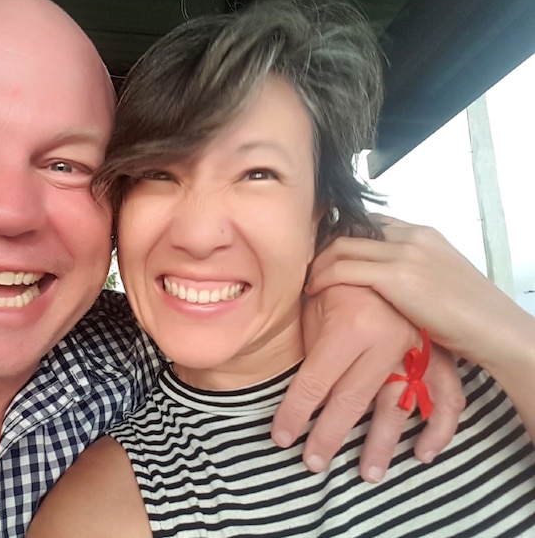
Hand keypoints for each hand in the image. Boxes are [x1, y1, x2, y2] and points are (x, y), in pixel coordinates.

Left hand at [272, 284, 463, 481]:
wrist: (385, 249)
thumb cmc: (340, 278)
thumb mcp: (316, 303)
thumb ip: (310, 345)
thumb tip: (296, 391)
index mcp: (349, 326)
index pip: (314, 383)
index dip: (294, 414)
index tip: (280, 437)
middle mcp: (385, 342)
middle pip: (351, 402)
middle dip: (328, 437)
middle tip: (313, 463)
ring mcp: (415, 349)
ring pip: (396, 406)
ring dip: (380, 444)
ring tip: (366, 473)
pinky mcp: (435, 352)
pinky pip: (444, 395)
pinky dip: (438, 427)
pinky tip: (424, 452)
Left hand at [305, 213, 534, 441]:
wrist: (496, 329)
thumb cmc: (471, 316)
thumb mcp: (439, 281)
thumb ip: (411, 272)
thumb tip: (382, 284)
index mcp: (423, 234)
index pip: (369, 222)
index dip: (341, 235)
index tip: (323, 253)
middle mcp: (411, 236)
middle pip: (350, 229)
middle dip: (322, 246)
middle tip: (305, 265)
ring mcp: (404, 253)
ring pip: (341, 246)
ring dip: (316, 262)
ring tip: (305, 279)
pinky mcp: (397, 276)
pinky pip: (344, 268)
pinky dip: (323, 277)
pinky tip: (314, 291)